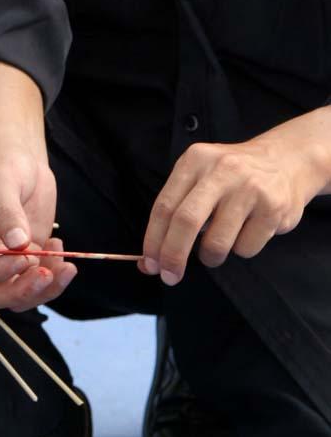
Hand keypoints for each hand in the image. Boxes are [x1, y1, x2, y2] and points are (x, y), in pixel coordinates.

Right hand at [0, 137, 76, 310]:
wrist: (20, 157)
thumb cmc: (1, 164)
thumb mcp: (1, 182)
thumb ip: (7, 213)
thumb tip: (18, 243)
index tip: (25, 255)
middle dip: (21, 292)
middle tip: (46, 276)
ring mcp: (3, 260)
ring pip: (17, 295)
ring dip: (43, 290)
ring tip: (66, 267)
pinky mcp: (26, 258)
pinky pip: (37, 280)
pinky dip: (54, 275)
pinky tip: (60, 249)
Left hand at [142, 109, 330, 284]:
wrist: (288, 160)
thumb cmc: (230, 179)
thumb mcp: (198, 178)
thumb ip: (173, 213)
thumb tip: (149, 262)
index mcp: (194, 161)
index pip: (164, 207)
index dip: (153, 241)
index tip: (150, 265)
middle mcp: (221, 170)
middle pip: (185, 222)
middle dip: (173, 256)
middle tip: (170, 276)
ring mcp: (250, 187)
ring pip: (216, 242)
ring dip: (210, 257)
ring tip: (216, 248)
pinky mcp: (274, 206)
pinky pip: (246, 248)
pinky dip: (240, 250)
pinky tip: (248, 231)